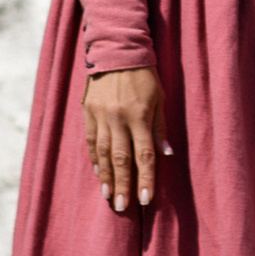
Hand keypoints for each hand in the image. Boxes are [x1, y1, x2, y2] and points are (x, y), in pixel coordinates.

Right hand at [83, 66, 168, 213]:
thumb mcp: (159, 97)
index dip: (146, 179)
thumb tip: (166, 154)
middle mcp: (119, 117)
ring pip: (104, 152)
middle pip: (121, 158)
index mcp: (140, 115)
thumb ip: (160, 126)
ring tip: (108, 196)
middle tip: (121, 207)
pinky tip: (97, 172)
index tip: (146, 200)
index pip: (144, 154)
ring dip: (106, 176)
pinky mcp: (88, 111)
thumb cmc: (144, 73)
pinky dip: (94, 157)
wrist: (116, 48)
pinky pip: (91, 139)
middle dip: (122, 185)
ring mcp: (101, 115)